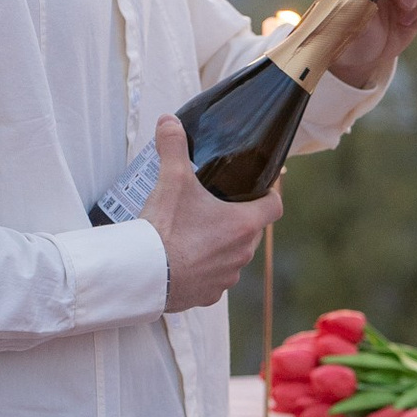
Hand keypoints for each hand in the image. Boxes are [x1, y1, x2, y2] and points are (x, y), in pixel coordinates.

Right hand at [150, 115, 278, 313]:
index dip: (269, 194)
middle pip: (251, 231)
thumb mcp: (171, 180)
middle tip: (213, 205)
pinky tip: (183, 259)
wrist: (143, 275)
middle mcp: (241, 254)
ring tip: (194, 232)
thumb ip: (173, 147)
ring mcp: (226, 278)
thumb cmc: (165, 229)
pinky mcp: (207, 295)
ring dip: (220, 245)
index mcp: (243, 225)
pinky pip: (213, 279)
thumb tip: (168, 121)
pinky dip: (203, 269)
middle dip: (236, 218)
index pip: (274, 206)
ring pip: (232, 256)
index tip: (258, 189)